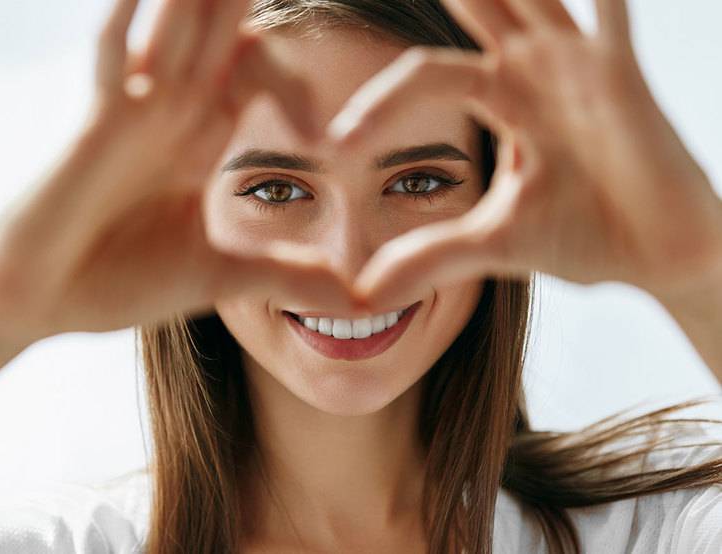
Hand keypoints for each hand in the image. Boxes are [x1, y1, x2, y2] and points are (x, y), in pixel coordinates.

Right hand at [0, 0, 358, 346]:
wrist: (41, 301)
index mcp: (200, 141)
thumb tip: (356, 301)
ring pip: (174, 29)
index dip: (291, 81)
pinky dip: (130, 20)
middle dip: (239, 2)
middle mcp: (170, 113)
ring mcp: (133, 111)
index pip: (254, 76)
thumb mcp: (221, 277)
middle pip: (217, 34)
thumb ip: (286, 275)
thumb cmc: (117, 282)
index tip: (325, 129)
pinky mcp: (97, 124)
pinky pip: (115, 57)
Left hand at [328, 0, 721, 308]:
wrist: (658, 256)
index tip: (338, 143)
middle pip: (479, 8)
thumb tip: (364, 296)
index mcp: (501, 97)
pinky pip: (610, 17)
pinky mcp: (622, 75)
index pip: (425, 78)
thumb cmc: (584, 236)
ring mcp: (579, 65)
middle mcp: (535, 70)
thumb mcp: (492, 244)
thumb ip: (429, 256)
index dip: (381, 104)